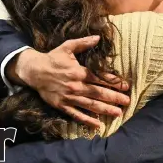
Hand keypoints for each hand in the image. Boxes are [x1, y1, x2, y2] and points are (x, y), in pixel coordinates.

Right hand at [7, 35, 130, 126]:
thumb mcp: (67, 47)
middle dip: (114, 98)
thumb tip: (98, 37)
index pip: (100, 78)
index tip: (125, 86)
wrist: (34, 71)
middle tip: (127, 102)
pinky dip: (87, 120)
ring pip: (90, 105)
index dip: (114, 82)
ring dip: (105, 109)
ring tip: (118, 113)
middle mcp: (76, 86)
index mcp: (79, 72)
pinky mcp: (62, 106)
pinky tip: (97, 125)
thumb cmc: (52, 58)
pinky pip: (76, 115)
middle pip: (98, 93)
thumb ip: (83, 43)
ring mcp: (69, 97)